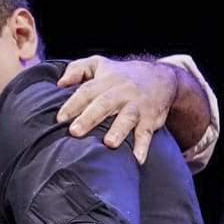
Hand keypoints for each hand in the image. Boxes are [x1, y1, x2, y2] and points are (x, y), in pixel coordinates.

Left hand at [57, 55, 176, 164]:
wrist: (163, 77)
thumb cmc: (122, 76)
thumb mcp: (100, 65)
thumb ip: (78, 69)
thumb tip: (59, 83)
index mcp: (106, 81)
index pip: (87, 91)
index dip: (73, 104)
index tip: (60, 118)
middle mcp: (122, 93)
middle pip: (104, 104)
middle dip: (89, 118)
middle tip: (75, 132)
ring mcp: (137, 106)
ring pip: (127, 118)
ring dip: (119, 131)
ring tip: (109, 144)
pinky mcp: (150, 120)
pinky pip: (146, 133)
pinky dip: (143, 147)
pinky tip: (136, 159)